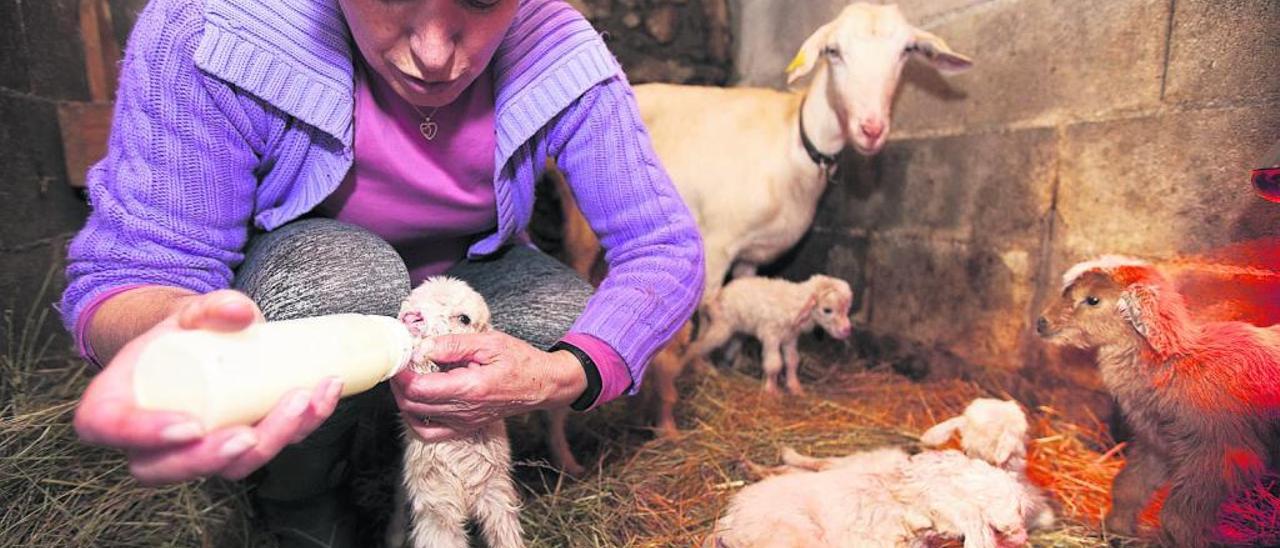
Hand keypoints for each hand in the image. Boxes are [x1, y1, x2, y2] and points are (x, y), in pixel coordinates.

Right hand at [73, 289, 344, 484]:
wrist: (198, 345)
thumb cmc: (177, 336)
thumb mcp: (183, 314)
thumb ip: (207, 306)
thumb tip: (240, 311)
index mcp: (112, 407)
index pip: (115, 429)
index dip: (148, 435)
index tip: (190, 426)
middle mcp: (149, 443)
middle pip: (176, 466)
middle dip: (218, 455)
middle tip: (251, 432)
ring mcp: (196, 452)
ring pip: (230, 466)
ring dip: (273, 439)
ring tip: (303, 400)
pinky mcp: (236, 447)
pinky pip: (266, 448)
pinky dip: (301, 426)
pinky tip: (324, 396)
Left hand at [390, 331, 585, 441]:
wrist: (542, 385)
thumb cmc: (519, 361)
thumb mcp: (489, 342)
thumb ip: (453, 345)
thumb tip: (422, 347)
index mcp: (470, 388)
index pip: (418, 388)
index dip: (401, 373)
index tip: (400, 357)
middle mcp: (464, 411)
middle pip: (411, 404)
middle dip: (397, 383)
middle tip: (399, 363)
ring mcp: (463, 422)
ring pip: (416, 418)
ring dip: (404, 398)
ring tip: (406, 377)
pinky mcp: (464, 427)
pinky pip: (429, 433)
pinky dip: (414, 420)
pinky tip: (415, 403)